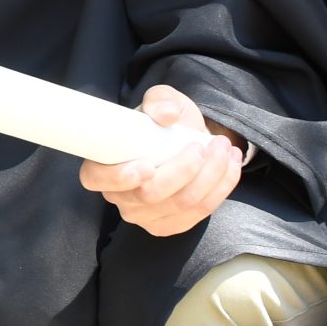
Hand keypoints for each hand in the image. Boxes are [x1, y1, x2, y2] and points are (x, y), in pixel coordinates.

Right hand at [77, 85, 245, 234]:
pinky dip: (220, 188)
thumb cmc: (166, 123)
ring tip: (224, 148)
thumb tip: (166, 113)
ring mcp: (144, 216)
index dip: (118, 177)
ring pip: (180, 204)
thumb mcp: (162, 100)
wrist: (188, 142)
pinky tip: (231, 166)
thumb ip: (160, 100)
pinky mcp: (171, 225)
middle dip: (184, 171)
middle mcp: (119, 196)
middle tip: (205, 145)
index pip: (95, 178)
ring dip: (210, 176)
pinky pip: (199, 213)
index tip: (146, 166)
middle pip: (149, 194)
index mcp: (102, 164)